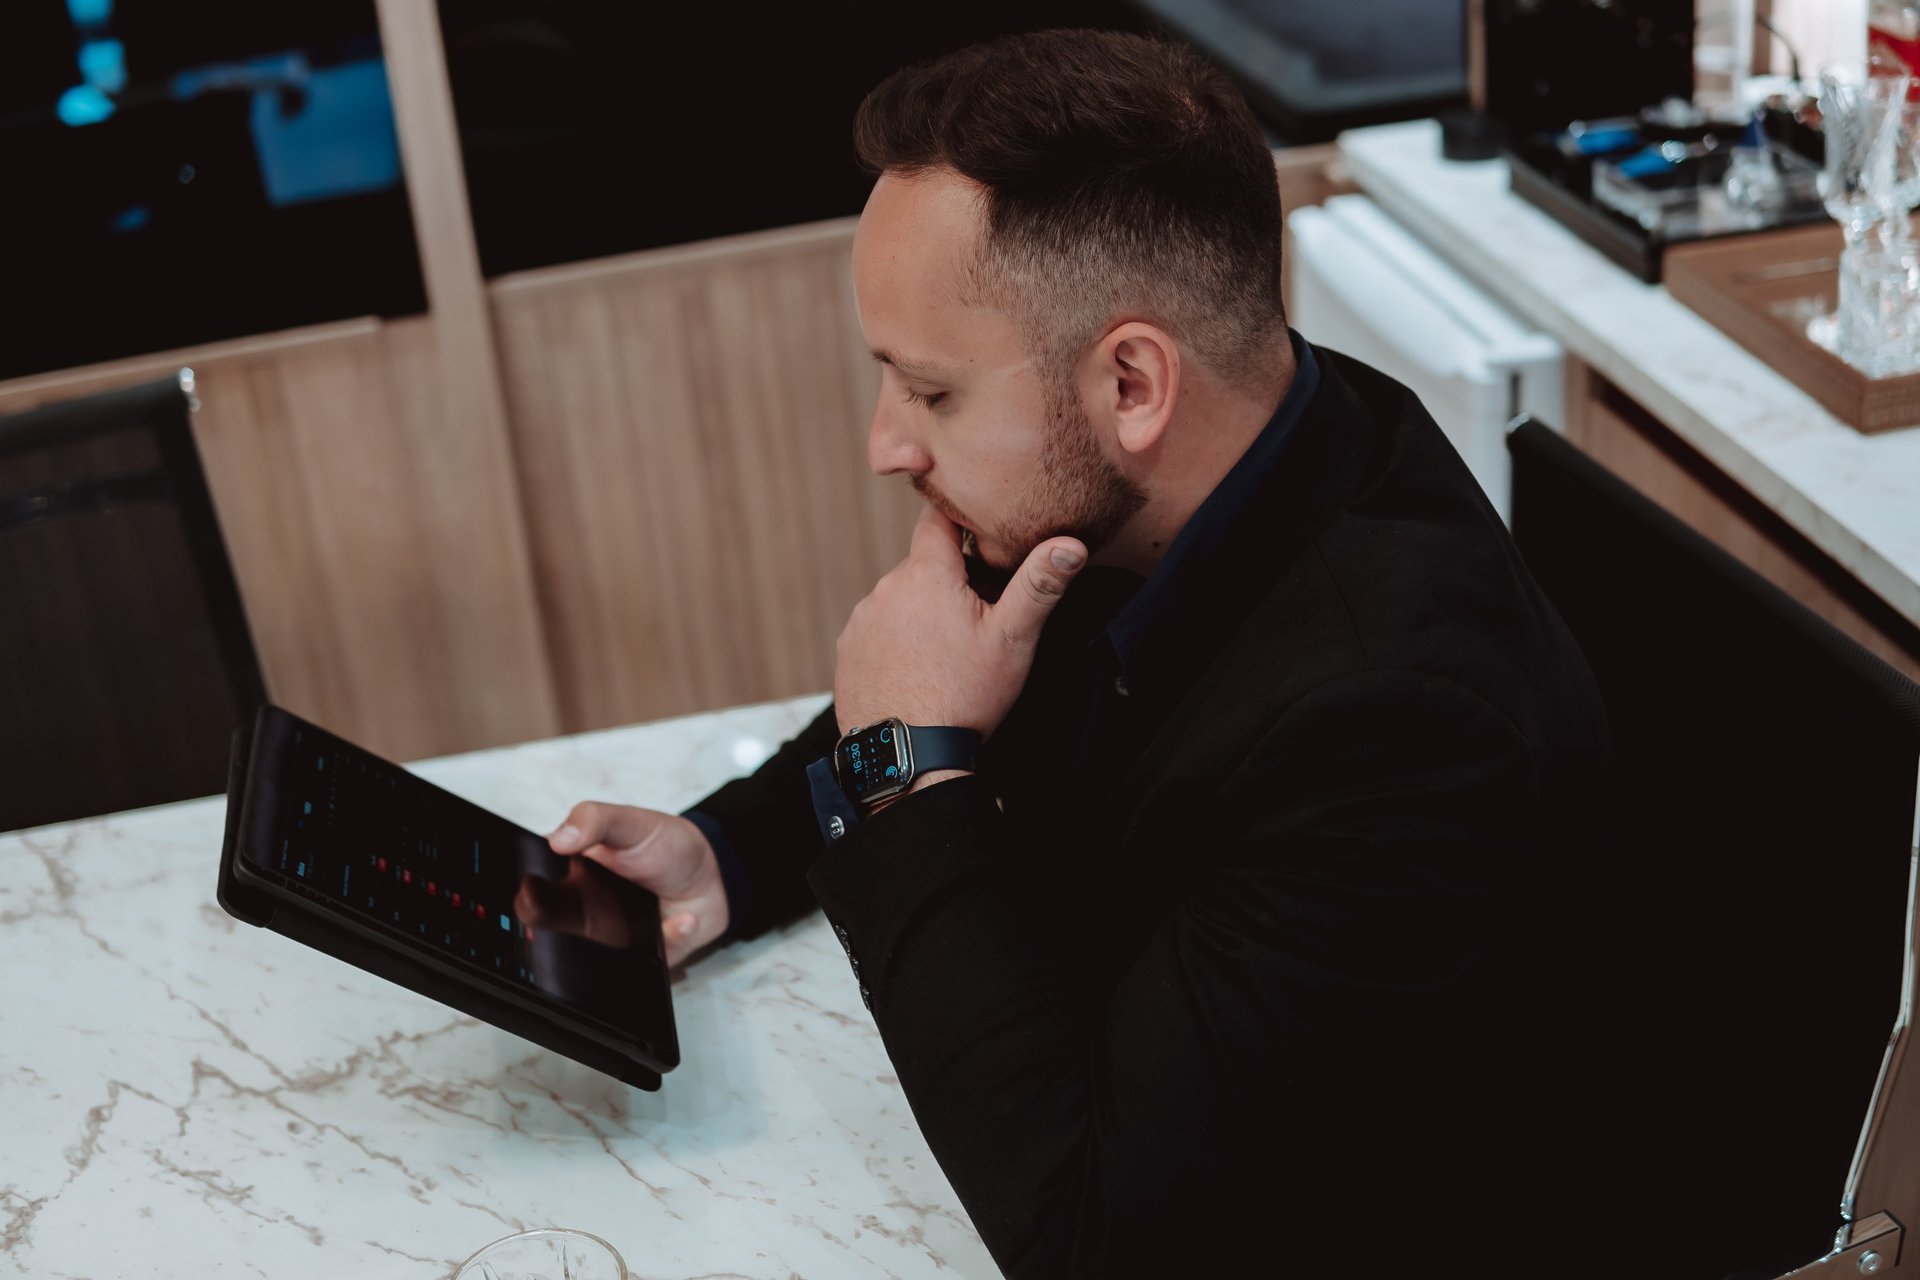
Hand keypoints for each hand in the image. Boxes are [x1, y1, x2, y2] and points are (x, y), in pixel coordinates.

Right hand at [536, 803, 727, 967]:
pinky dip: (670, 938)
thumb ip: (593, 820)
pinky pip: (650, 962)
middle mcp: (586, 914)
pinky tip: (681, 919)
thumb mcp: (629, 822)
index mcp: (572, 880)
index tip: (532, 891)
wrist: (714, 872)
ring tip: (643, 915)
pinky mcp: (643, 959)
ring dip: (619, 942)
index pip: (532, 894)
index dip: (527, 897)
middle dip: (554, 935)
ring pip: (596, 961)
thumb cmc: (665, 845)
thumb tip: (558, 838)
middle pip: (553, 935)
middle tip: (583, 912)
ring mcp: (612, 940)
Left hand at [834, 505, 1086, 740]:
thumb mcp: (1013, 638)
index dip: (959, 522)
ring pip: (899, 600)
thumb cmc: (964, 695)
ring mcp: (862, 621)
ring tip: (947, 653)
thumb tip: (1071, 544)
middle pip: (922, 567)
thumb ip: (1040, 584)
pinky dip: (897, 642)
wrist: (908, 757)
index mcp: (926, 574)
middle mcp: (886, 589)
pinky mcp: (848, 651)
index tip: (978, 536)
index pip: (937, 519)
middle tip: (977, 619)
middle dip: (948, 582)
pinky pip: (877, 631)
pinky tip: (918, 670)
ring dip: (920, 613)